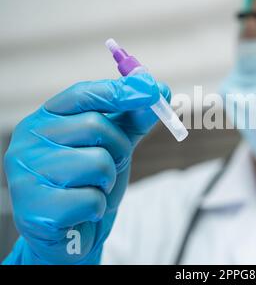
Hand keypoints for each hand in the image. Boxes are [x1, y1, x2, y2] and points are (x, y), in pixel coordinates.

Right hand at [3, 73, 169, 263]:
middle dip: (117, 149)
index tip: (152, 91)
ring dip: (107, 181)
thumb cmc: (89, 182)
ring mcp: (26, 173)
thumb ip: (133, 118)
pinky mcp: (34, 208)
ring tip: (92, 189)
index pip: (82, 94)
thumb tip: (161, 90)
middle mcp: (28, 140)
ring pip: (97, 163)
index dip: (119, 91)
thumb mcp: (113, 145)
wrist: (71, 232)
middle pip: (94, 126)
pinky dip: (98, 207)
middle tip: (108, 168)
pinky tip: (83, 212)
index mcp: (45, 120)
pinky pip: (91, 199)